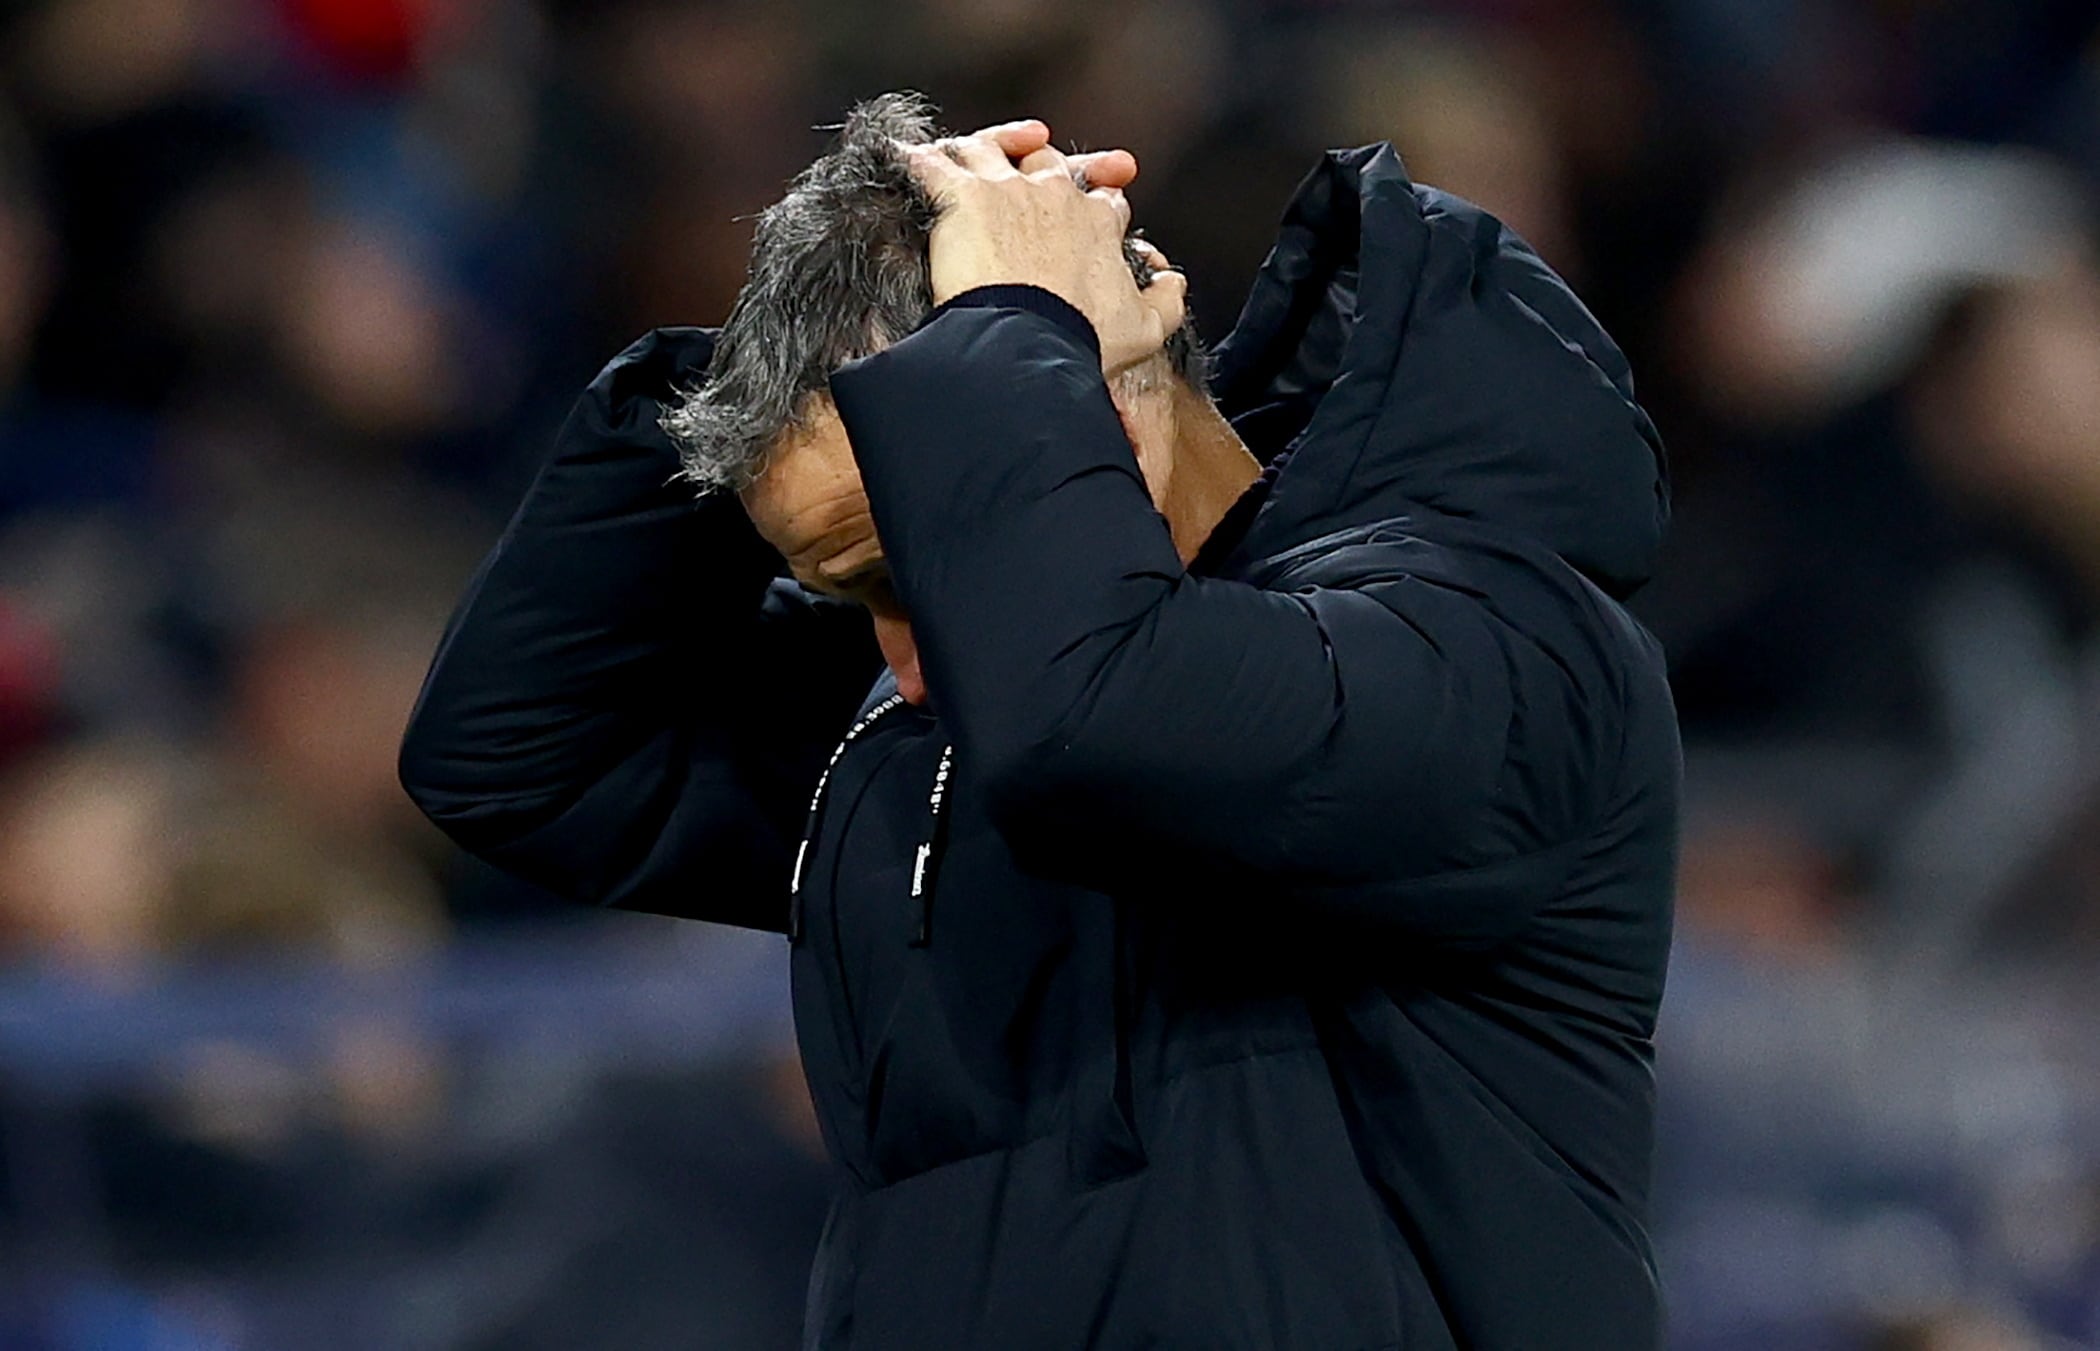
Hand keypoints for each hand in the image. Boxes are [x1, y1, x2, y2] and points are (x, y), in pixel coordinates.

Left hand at [907, 126, 1185, 374]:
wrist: (1030, 345)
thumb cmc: (1084, 340)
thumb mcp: (1148, 329)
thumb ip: (1168, 300)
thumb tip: (1173, 278)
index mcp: (1096, 221)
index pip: (1100, 197)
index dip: (1096, 203)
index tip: (1091, 218)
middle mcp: (1054, 193)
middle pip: (1046, 162)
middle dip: (1042, 164)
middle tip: (1031, 173)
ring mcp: (1005, 190)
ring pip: (989, 149)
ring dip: (980, 150)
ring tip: (967, 156)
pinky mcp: (960, 197)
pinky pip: (932, 164)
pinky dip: (917, 160)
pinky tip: (906, 161)